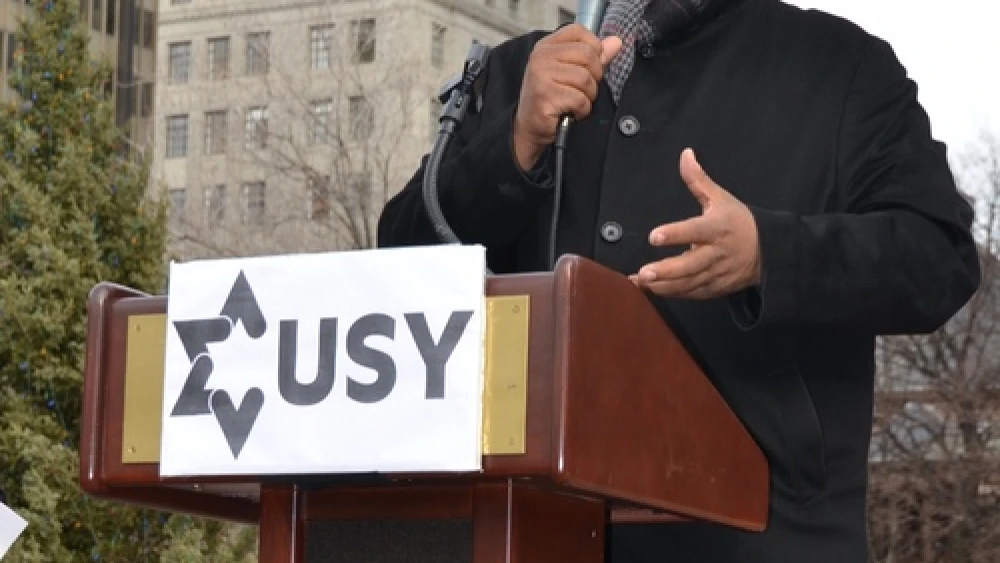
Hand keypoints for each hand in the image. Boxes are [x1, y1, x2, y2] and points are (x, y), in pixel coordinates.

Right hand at [513, 25, 621, 169]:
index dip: (593, 47)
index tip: (590, 65)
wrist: (530, 128)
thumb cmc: (550, 99)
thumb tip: (616, 43)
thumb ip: (594, 57)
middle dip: (594, 76)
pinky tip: (572, 112)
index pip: (578, 31)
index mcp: (547, 46)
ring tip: (576, 102)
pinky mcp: (545, 95)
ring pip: (585, 79)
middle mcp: (541, 57)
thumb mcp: (570, 72)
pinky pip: (579, 99)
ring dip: (588, 96)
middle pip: (587, 55)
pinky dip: (582, 110)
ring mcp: (541, 75)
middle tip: (583, 89)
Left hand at [630, 149, 761, 299]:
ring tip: (640, 281)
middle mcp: (718, 253)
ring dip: (663, 285)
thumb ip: (698, 180)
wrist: (769, 251)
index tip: (654, 236)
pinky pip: (693, 293)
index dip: (675, 234)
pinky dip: (672, 293)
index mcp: (718, 228)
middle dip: (667, 270)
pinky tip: (652, 289)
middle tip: (644, 272)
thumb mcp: (721, 198)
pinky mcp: (716, 288)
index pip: (695, 230)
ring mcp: (717, 273)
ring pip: (689, 283)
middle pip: (692, 265)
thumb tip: (685, 154)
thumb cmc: (739, 222)